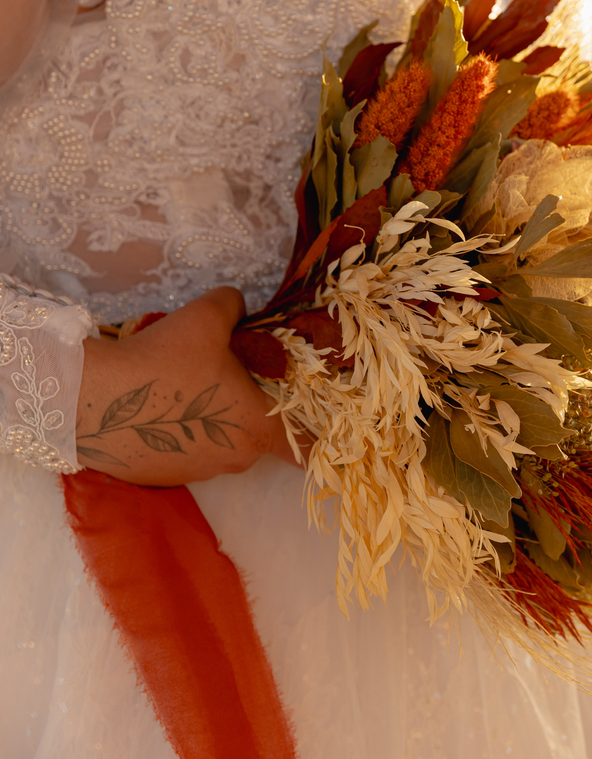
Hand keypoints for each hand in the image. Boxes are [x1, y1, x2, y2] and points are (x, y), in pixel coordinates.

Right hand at [76, 287, 297, 486]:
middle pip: (257, 434)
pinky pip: (183, 452)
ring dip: (210, 421)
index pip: (305, 444)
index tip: (307, 416)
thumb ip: (233, 306)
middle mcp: (236, 459)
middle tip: (225, 376)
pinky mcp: (162, 478)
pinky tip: (156, 406)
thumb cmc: (162, 360)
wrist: (90, 398)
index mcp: (259, 428)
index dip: (311, 430)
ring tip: (182, 386)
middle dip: (247, 407)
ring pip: (218, 443)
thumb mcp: (206, 317)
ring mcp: (198, 472)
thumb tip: (238, 302)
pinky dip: (178, 433)